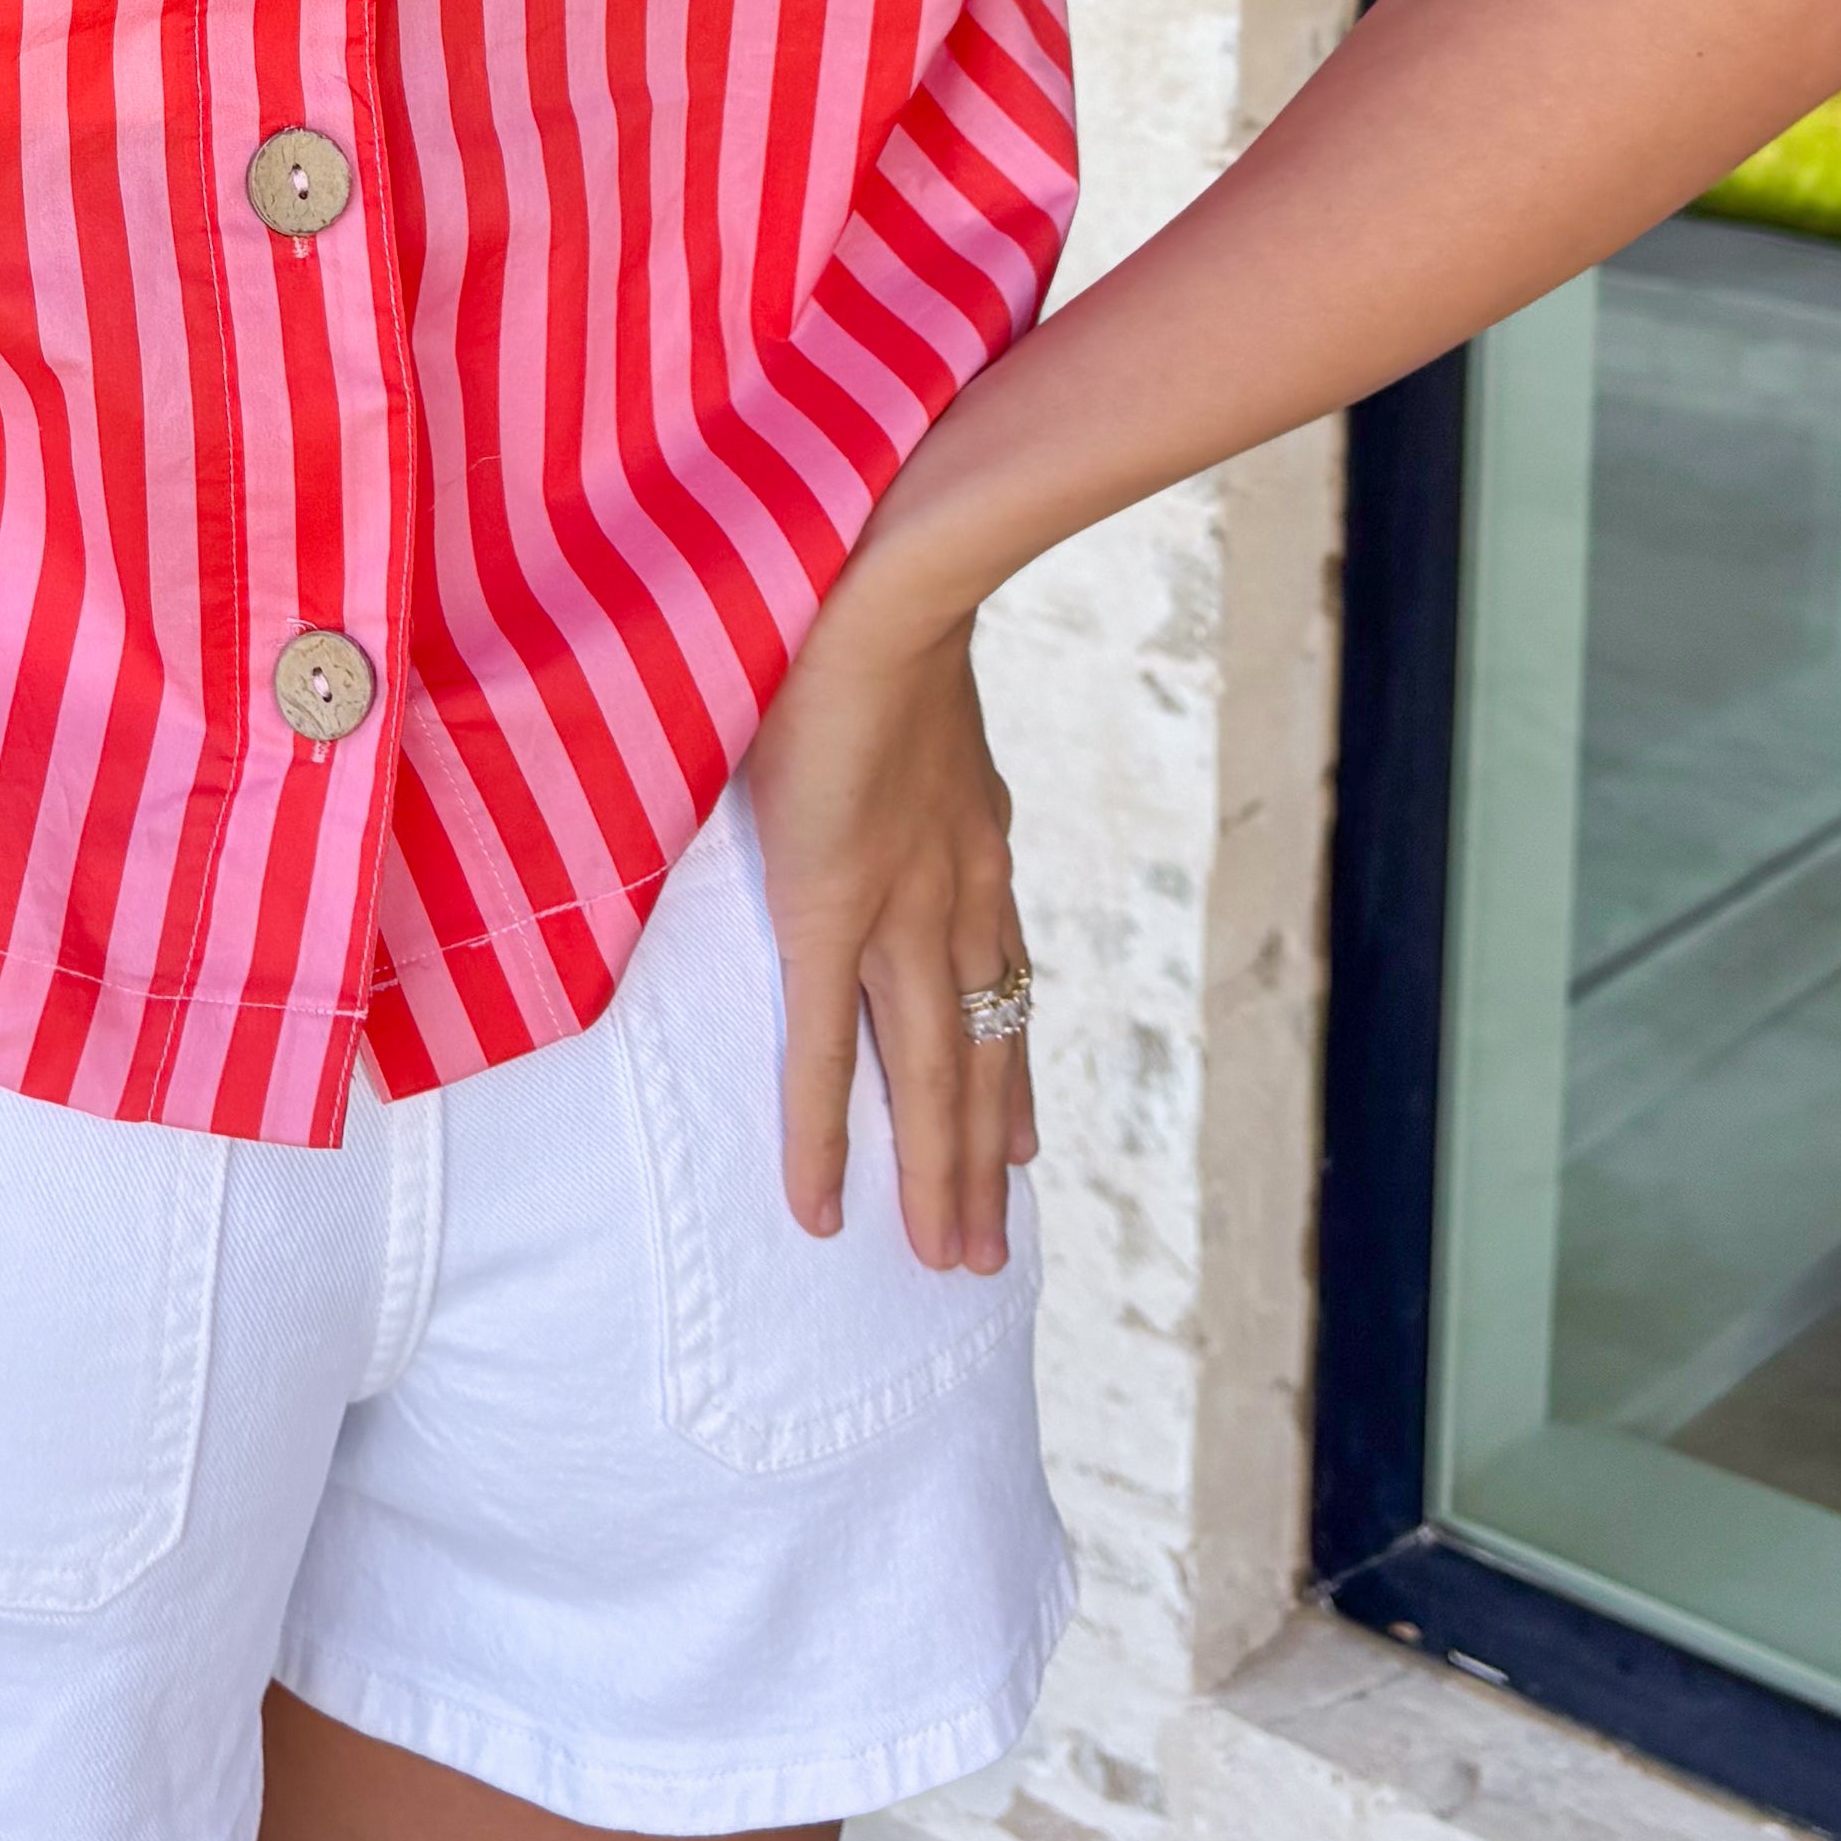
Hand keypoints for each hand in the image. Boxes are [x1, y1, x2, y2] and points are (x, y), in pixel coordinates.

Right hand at [737, 563, 1036, 1269]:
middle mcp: (957, 893)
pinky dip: (826, 1136)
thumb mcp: (894, 689)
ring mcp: (902, 909)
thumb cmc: (863, 605)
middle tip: (989, 1249)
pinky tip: (819, 1208)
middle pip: (981, 1054)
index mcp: (974, 842)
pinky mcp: (832, 910)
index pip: (1000, 981)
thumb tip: (844, 718)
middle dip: (985, 1158)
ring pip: (931, 1076)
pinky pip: (828, 1052)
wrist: (877, 580)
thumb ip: (880, 732)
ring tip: (949, 1260)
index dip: (1008, 1069)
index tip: (1021, 1141)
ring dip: (942, 1175)